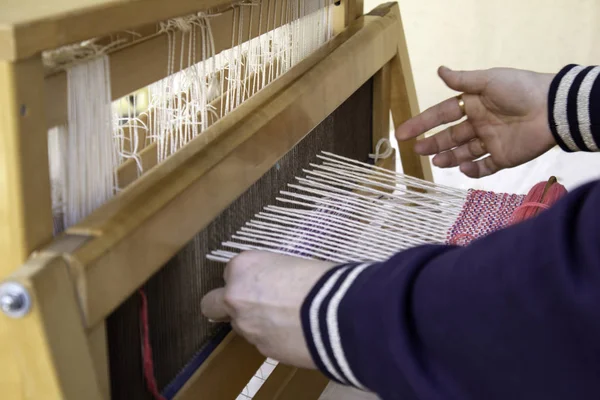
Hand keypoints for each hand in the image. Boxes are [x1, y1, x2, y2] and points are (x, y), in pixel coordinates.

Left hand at [201, 251, 335, 367]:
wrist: (337, 313)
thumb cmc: (321, 279)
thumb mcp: (292, 263)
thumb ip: (273, 274)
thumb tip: (278, 284)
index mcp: (244, 267)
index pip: (231, 272)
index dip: (247, 277)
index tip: (263, 280)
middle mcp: (236, 296)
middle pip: (211, 304)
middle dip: (224, 305)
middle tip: (249, 303)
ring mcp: (246, 325)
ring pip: (239, 325)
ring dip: (254, 322)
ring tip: (285, 318)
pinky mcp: (261, 348)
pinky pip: (260, 341)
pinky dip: (272, 338)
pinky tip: (294, 332)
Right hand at [396, 66, 556, 177]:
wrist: (552, 109)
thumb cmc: (520, 90)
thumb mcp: (488, 80)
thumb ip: (462, 81)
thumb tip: (439, 70)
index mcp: (474, 104)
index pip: (442, 115)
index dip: (422, 123)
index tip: (402, 133)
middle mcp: (479, 123)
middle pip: (450, 136)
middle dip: (432, 143)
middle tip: (418, 150)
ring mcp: (491, 142)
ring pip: (463, 153)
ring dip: (448, 157)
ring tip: (436, 161)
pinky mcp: (504, 158)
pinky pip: (485, 167)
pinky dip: (473, 171)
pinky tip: (463, 168)